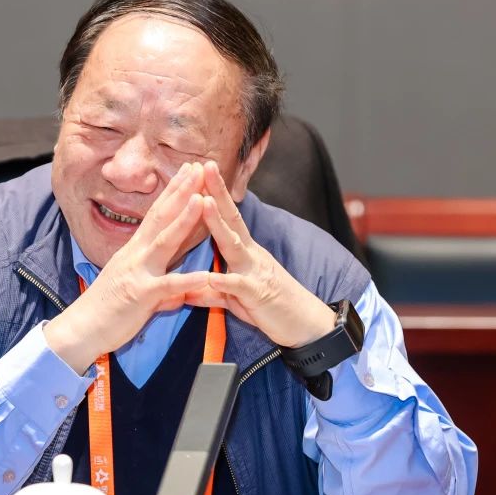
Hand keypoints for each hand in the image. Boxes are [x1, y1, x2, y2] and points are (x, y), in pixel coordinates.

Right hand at [44, 162, 211, 373]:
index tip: (189, 172)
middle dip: (181, 191)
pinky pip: (168, 287)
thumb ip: (159, 286)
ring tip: (201, 199)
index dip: (173, 192)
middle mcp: (136, 255)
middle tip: (198, 167)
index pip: (157, 214)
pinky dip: (188, 281)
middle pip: (161, 217)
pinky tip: (206, 275)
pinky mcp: (141, 296)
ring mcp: (138, 273)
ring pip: (165, 242)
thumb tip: (177, 291)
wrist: (80, 330)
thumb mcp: (135, 290)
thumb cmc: (106, 311)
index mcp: (135, 250)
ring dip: (184, 220)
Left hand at [185, 161, 335, 347]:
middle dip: (217, 193)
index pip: (228, 218)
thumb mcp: (237, 299)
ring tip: (204, 203)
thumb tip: (189, 291)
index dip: (214, 194)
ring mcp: (255, 272)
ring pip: (234, 245)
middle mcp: (251, 255)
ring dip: (218, 224)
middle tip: (204, 167)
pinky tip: (210, 276)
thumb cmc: (270, 309)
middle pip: (232, 219)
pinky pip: (239, 286)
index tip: (200, 171)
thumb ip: (213, 292)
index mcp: (245, 252)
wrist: (306, 327)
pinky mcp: (258, 295)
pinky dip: (224, 281)